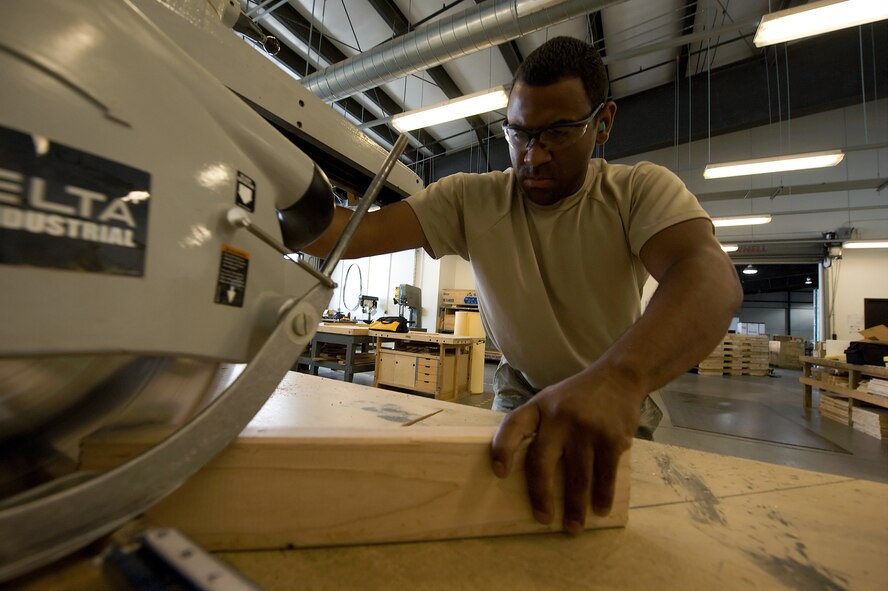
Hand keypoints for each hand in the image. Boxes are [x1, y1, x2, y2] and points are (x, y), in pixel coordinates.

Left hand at [489, 367, 640, 534]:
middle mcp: (558, 416)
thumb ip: (539, 427)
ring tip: (573, 526)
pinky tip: (600, 509)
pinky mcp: (611, 437)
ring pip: (576, 477)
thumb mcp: (551, 401)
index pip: (512, 426)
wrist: (618, 376)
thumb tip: (526, 472)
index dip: (502, 449)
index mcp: (538, 407)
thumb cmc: (578, 396)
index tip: (499, 473)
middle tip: (543, 519)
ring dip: (575, 507)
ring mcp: (585, 427)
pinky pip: (604, 474)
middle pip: (541, 462)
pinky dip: (602, 496)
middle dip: (541, 496)